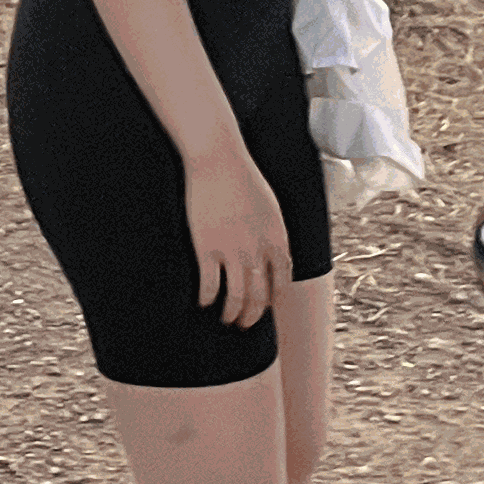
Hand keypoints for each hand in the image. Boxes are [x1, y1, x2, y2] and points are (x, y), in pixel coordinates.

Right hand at [183, 146, 289, 327]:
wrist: (219, 161)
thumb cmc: (243, 178)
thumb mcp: (270, 208)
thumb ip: (271, 234)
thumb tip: (269, 254)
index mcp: (277, 240)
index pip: (280, 283)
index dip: (272, 299)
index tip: (264, 306)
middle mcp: (257, 251)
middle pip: (258, 297)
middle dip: (252, 315)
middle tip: (244, 322)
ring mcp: (232, 252)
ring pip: (235, 298)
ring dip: (231, 314)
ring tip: (225, 318)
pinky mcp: (207, 249)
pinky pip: (208, 286)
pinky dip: (206, 299)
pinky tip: (203, 301)